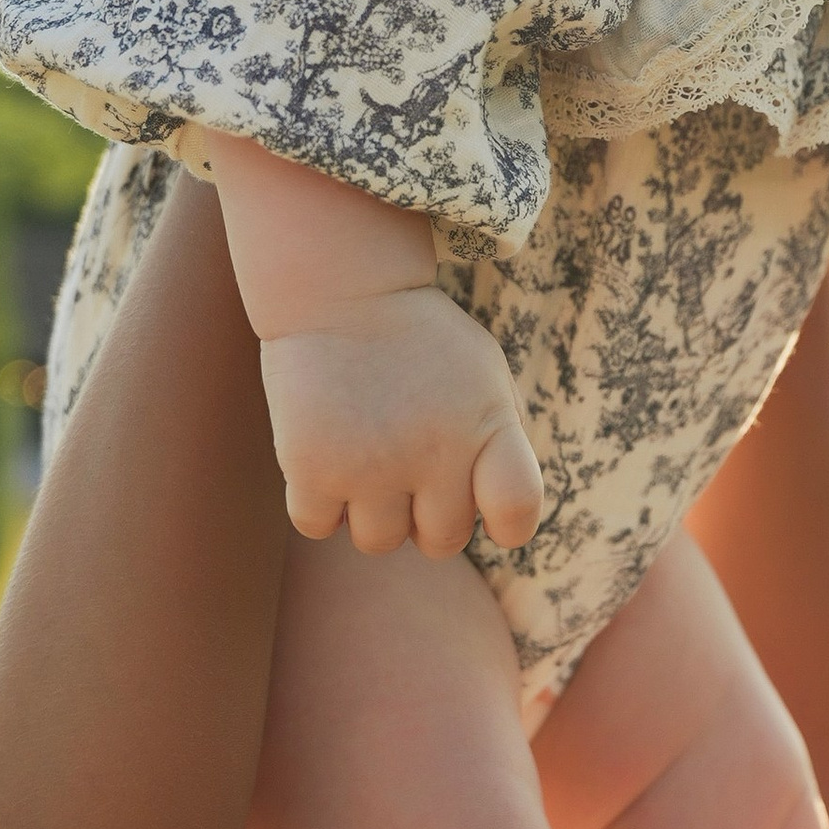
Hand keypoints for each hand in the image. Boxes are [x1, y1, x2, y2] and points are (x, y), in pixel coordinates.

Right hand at [259, 286, 544, 553]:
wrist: (340, 286)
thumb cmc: (420, 338)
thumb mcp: (484, 374)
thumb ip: (504, 441)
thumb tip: (503, 520)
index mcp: (487, 427)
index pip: (517, 511)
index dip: (506, 525)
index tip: (486, 509)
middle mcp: (434, 453)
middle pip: (441, 540)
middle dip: (426, 513)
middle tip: (406, 460)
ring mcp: (371, 465)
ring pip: (378, 541)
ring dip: (370, 510)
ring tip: (365, 453)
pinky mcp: (311, 468)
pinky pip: (318, 525)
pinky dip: (318, 501)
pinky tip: (324, 454)